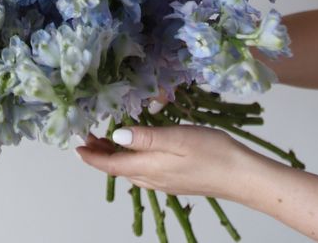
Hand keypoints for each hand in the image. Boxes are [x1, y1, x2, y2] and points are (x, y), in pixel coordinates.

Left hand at [76, 123, 251, 200]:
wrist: (241, 176)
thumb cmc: (212, 152)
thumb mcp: (176, 137)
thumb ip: (145, 137)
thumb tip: (116, 135)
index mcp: (149, 168)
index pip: (112, 165)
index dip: (92, 157)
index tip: (76, 147)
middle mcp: (153, 178)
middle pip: (119, 168)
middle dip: (100, 154)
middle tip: (87, 138)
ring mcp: (165, 181)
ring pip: (131, 170)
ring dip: (115, 156)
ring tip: (105, 140)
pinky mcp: (176, 180)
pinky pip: (144, 171)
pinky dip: (131, 159)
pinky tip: (136, 148)